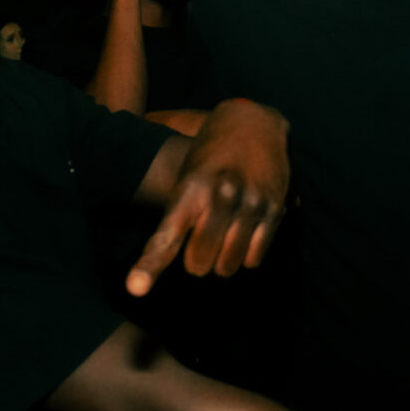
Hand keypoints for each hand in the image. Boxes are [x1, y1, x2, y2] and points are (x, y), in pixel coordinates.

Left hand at [129, 100, 288, 295]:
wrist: (254, 122)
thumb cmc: (210, 157)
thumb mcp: (185, 177)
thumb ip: (177, 219)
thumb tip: (173, 263)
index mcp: (190, 188)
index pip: (166, 236)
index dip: (149, 266)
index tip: (135, 288)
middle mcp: (221, 196)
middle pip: (199, 263)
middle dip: (197, 261)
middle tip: (200, 241)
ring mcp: (250, 203)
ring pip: (228, 265)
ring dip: (222, 260)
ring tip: (222, 235)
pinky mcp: (274, 209)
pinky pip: (254, 258)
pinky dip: (245, 255)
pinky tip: (242, 232)